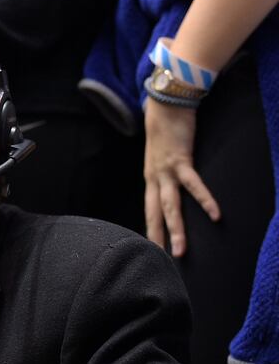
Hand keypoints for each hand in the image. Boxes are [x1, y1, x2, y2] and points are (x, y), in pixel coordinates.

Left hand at [143, 99, 219, 256]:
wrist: (165, 104)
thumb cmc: (166, 128)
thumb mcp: (162, 154)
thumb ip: (167, 169)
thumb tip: (175, 181)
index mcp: (151, 179)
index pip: (149, 210)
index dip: (151, 229)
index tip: (153, 248)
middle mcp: (154, 178)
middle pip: (154, 214)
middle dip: (157, 237)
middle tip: (158, 260)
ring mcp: (165, 171)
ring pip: (169, 206)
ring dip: (175, 229)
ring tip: (180, 250)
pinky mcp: (180, 161)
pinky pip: (193, 185)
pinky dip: (204, 200)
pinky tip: (214, 214)